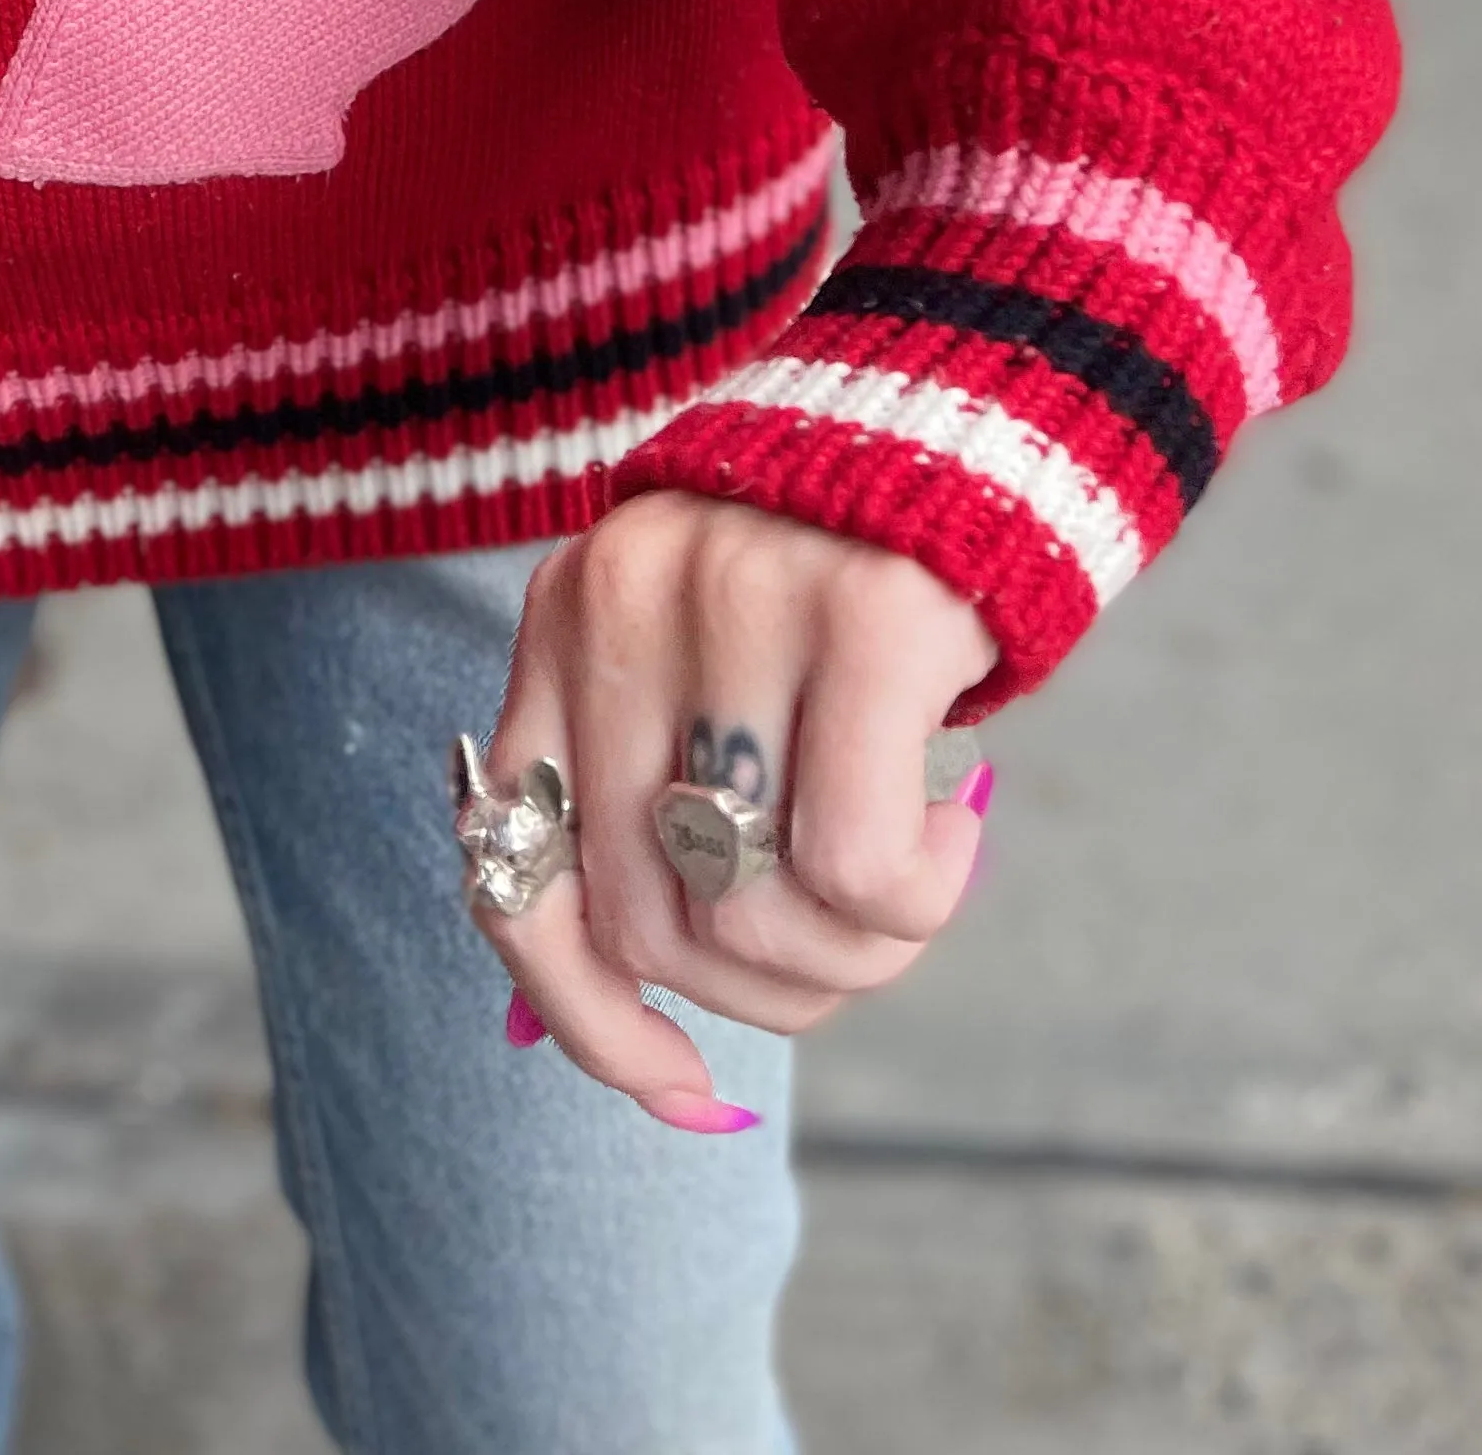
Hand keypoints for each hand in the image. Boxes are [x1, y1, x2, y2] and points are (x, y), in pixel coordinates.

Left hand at [480, 493, 998, 1121]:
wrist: (970, 397)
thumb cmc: (839, 574)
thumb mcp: (708, 658)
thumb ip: (660, 796)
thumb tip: (652, 1037)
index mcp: (564, 619)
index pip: (512, 872)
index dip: (586, 1019)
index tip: (684, 1085)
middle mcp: (623, 604)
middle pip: (648, 923)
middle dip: (766, 990)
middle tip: (858, 939)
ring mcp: (737, 601)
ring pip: (751, 913)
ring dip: (855, 955)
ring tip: (914, 879)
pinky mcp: (865, 615)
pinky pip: (857, 869)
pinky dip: (916, 898)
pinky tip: (956, 823)